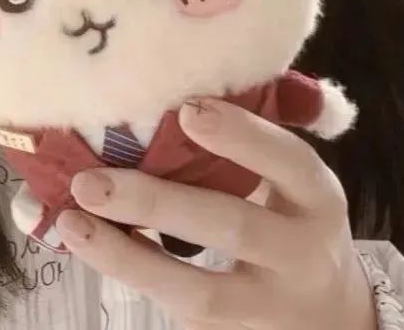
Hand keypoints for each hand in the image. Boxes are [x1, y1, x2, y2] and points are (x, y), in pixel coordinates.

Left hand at [56, 97, 376, 329]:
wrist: (330, 314)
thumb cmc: (293, 218)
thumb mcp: (291, 179)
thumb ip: (249, 141)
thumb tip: (171, 94)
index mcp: (316, 197)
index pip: (288, 161)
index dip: (242, 136)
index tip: (187, 110)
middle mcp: (300, 253)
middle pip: (232, 228)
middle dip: (157, 204)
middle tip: (91, 182)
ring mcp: (268, 305)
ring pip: (200, 292)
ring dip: (128, 257)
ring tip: (73, 222)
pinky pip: (180, 313)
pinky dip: (132, 276)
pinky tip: (90, 246)